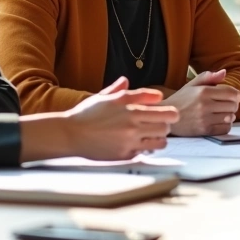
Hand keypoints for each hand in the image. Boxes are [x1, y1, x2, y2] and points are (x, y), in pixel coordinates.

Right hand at [18, 77, 179, 161]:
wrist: (70, 134)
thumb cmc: (86, 114)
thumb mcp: (105, 97)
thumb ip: (124, 91)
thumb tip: (135, 84)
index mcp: (129, 106)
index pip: (163, 107)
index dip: (169, 111)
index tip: (167, 113)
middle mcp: (132, 122)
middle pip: (167, 124)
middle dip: (167, 124)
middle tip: (161, 125)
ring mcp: (129, 140)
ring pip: (161, 141)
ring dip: (159, 139)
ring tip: (152, 137)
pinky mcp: (125, 154)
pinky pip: (146, 153)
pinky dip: (145, 150)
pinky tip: (139, 146)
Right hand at [163, 69, 239, 136]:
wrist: (165, 116)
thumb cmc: (181, 99)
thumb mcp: (192, 84)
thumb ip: (208, 77)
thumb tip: (224, 72)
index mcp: (203, 91)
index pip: (232, 93)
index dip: (237, 95)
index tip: (234, 96)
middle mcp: (204, 105)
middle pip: (233, 106)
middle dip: (233, 105)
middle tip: (226, 105)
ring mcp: (204, 119)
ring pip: (230, 117)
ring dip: (229, 115)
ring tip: (222, 113)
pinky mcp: (204, 131)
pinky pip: (225, 129)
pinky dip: (225, 125)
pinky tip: (219, 121)